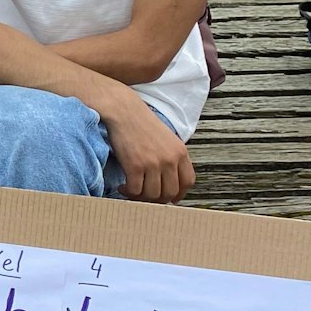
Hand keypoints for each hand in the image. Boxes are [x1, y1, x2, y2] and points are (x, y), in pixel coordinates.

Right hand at [98, 84, 194, 202]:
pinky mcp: (135, 166)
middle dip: (157, 199)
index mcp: (180, 152)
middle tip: (146, 196)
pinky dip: (128, 192)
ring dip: (141, 197)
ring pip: (153, 195)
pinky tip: (123, 186)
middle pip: (170, 192)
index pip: (187, 182)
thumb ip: (171, 157)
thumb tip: (167, 179)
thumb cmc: (140, 122)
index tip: (170, 198)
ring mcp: (153, 163)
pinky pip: (135, 190)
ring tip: (132, 191)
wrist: (123, 111)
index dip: (179, 194)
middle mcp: (170, 159)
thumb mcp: (166, 138)